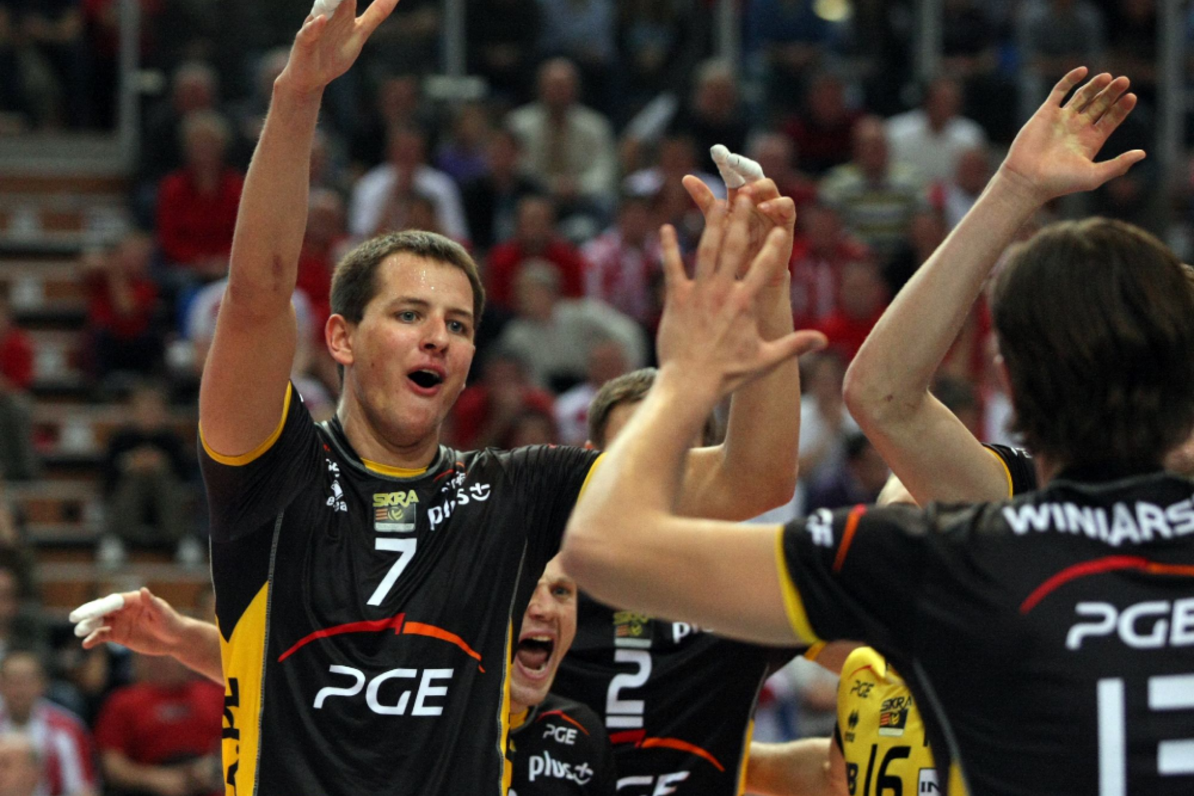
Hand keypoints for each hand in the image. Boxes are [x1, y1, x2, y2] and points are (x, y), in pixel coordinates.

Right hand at [70, 587, 187, 655]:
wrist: (175, 639)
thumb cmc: (171, 622)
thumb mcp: (162, 613)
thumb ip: (151, 603)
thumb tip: (143, 590)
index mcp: (133, 600)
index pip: (113, 601)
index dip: (101, 605)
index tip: (89, 611)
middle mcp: (123, 610)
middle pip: (102, 610)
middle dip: (89, 613)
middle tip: (74, 617)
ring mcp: (120, 622)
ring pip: (100, 623)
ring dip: (89, 626)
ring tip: (79, 632)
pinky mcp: (119, 635)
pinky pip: (103, 636)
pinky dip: (94, 638)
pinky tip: (87, 644)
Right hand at [278, 0, 399, 96]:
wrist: (309, 79)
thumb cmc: (333, 55)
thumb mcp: (360, 34)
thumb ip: (375, 15)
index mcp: (344, 11)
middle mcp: (328, 14)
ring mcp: (315, 26)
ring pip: (321, 8)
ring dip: (329, 0)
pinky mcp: (304, 43)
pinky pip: (308, 33)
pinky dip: (315, 28)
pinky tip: (321, 21)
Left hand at [656, 197, 825, 402]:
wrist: (690, 384)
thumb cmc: (728, 374)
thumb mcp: (765, 360)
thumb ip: (794, 345)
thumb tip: (823, 341)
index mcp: (745, 303)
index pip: (764, 268)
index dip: (773, 246)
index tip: (781, 227)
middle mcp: (722, 292)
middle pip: (734, 248)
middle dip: (741, 220)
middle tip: (745, 196)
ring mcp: (698, 293)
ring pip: (706, 250)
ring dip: (711, 224)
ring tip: (716, 202)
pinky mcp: (676, 298)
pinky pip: (671, 267)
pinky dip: (668, 248)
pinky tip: (664, 228)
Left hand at [683, 168, 795, 281]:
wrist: (749, 277)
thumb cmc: (733, 250)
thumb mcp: (717, 223)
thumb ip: (705, 201)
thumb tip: (686, 177)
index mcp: (739, 197)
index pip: (734, 174)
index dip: (727, 163)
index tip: (717, 152)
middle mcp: (757, 199)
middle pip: (754, 175)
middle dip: (744, 167)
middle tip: (732, 163)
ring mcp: (773, 209)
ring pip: (771, 187)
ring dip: (759, 186)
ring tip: (745, 191)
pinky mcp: (786, 223)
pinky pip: (787, 207)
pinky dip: (777, 204)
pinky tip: (762, 207)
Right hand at [1000, 67, 1145, 204]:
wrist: (1027, 180)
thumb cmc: (1059, 183)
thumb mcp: (1094, 176)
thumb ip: (1118, 165)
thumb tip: (1142, 154)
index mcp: (1091, 141)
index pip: (1111, 119)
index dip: (1122, 107)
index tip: (1131, 97)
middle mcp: (1078, 128)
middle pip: (1100, 104)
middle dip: (1112, 93)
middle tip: (1124, 81)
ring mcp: (1062, 119)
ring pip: (1082, 96)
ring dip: (1095, 85)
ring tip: (1108, 77)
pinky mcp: (1045, 113)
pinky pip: (1059, 91)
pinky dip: (1070, 80)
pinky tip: (1083, 71)